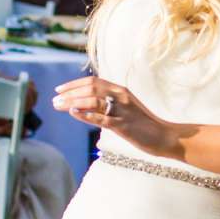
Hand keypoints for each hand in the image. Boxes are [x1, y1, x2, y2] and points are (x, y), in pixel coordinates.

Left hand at [54, 74, 179, 154]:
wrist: (164, 136)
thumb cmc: (144, 124)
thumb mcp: (126, 109)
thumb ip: (110, 103)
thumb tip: (89, 104)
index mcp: (121, 91)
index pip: (93, 82)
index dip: (74, 84)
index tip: (59, 90)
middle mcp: (121, 96)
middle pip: (90, 88)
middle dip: (69, 93)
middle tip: (54, 100)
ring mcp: (122, 111)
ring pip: (92, 100)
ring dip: (72, 102)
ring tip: (58, 106)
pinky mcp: (123, 125)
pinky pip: (101, 118)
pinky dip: (85, 114)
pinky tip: (73, 113)